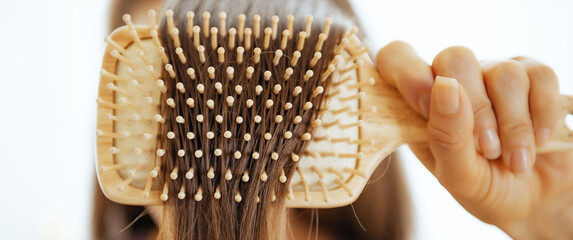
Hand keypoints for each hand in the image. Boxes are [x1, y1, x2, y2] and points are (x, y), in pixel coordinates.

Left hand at [375, 41, 572, 238]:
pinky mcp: (535, 76)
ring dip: (514, 124)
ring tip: (515, 161)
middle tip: (486, 150)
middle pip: (455, 57)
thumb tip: (444, 85)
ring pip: (504, 72)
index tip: (423, 108)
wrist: (537, 200)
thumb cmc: (486, 187)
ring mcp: (494, 74)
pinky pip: (541, 76)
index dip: (407, 72)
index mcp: (421, 102)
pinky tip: (540, 142)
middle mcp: (455, 81)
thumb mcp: (458, 176)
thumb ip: (446, 136)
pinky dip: (543, 114)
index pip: (397, 58)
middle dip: (475, 108)